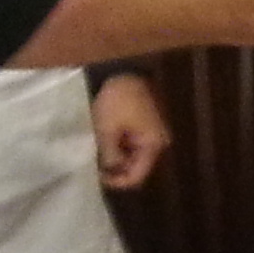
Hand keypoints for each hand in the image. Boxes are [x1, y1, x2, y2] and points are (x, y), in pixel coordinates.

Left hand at [90, 72, 169, 189]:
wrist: (127, 71)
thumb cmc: (118, 100)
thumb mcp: (107, 130)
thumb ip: (110, 156)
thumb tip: (109, 172)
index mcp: (153, 145)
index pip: (137, 176)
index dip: (117, 182)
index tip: (97, 177)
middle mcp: (158, 143)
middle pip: (137, 167)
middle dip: (117, 169)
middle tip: (95, 164)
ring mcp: (153, 134)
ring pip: (134, 156)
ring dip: (117, 156)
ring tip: (99, 151)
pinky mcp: (147, 126)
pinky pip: (134, 144)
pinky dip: (120, 146)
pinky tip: (107, 140)